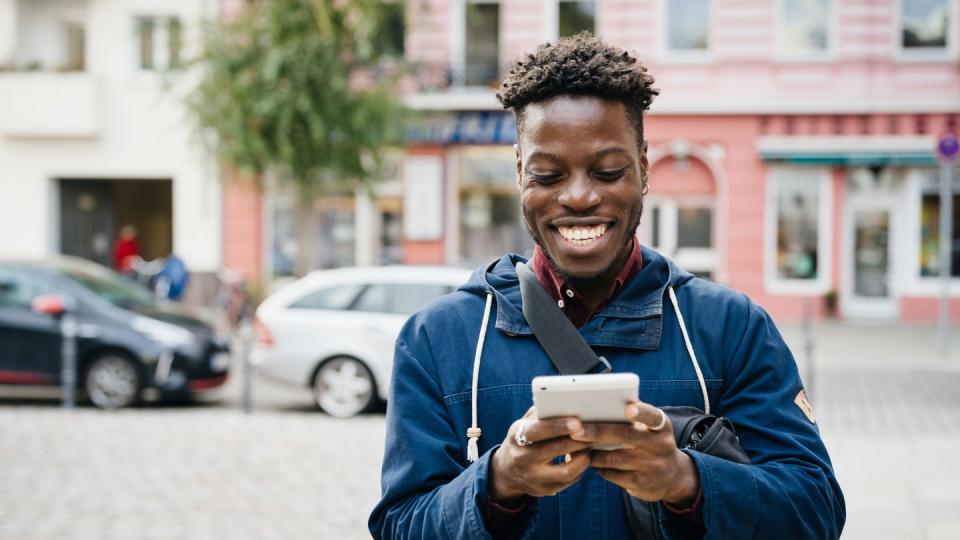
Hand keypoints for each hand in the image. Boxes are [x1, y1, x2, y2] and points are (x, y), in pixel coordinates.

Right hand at [488, 407, 592, 503]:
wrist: (507, 470)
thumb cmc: (524, 438)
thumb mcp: (524, 424)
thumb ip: (542, 413)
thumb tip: (566, 402)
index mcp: (516, 437)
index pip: (537, 431)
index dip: (557, 426)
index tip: (577, 422)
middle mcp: (522, 459)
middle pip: (555, 450)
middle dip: (579, 440)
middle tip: (596, 431)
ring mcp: (532, 477)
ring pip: (566, 471)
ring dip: (583, 458)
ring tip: (591, 446)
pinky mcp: (543, 491)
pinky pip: (568, 481)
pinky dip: (580, 469)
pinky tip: (584, 458)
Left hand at [571, 401, 699, 504]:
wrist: (673, 477)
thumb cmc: (651, 443)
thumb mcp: (652, 430)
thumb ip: (634, 418)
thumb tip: (598, 405)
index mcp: (661, 427)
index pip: (652, 417)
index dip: (641, 413)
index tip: (628, 409)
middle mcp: (659, 446)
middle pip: (625, 436)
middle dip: (597, 432)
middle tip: (576, 429)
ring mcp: (651, 466)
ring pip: (613, 458)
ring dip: (591, 452)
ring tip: (574, 445)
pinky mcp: (641, 483)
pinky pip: (612, 474)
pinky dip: (597, 467)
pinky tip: (588, 460)